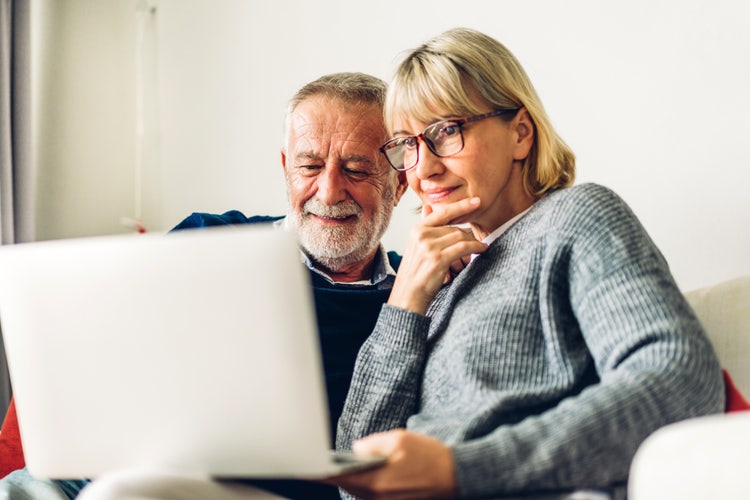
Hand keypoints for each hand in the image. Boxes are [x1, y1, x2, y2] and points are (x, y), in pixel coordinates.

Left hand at [325, 429, 457, 499]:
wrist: (459, 476)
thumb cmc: (431, 456)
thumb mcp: (400, 439)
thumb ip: (372, 444)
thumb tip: (356, 450)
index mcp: (376, 483)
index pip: (338, 478)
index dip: (319, 470)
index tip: (304, 463)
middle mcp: (377, 499)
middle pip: (347, 485)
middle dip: (335, 472)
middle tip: (320, 459)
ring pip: (358, 490)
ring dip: (351, 477)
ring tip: (338, 464)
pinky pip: (371, 494)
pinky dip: (365, 483)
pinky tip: (365, 471)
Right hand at [388, 197, 486, 313]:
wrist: (408, 295)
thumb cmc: (415, 272)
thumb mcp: (416, 246)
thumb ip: (425, 227)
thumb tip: (428, 206)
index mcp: (416, 230)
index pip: (442, 212)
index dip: (461, 206)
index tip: (476, 201)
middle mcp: (421, 235)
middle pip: (454, 227)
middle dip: (468, 234)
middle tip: (478, 240)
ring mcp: (429, 247)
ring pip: (460, 236)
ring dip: (474, 241)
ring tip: (481, 246)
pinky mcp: (438, 259)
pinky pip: (463, 247)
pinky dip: (476, 247)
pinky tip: (482, 249)